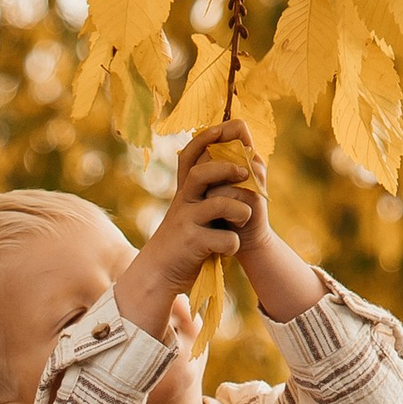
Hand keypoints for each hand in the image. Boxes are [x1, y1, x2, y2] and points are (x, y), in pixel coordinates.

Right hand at [114, 123, 257, 335]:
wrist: (158, 275)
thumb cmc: (184, 241)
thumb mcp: (191, 213)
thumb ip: (207, 193)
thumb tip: (240, 166)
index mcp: (185, 192)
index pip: (190, 157)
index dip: (205, 139)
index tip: (222, 128)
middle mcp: (183, 203)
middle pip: (201, 174)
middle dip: (226, 169)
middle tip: (244, 173)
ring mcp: (186, 223)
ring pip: (219, 204)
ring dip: (239, 209)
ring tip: (243, 217)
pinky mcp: (193, 245)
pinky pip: (225, 238)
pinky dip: (233, 244)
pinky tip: (229, 249)